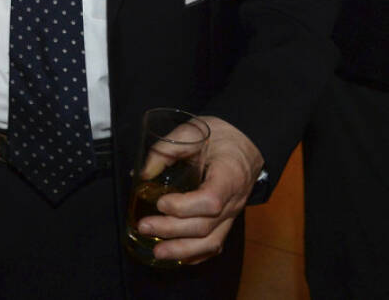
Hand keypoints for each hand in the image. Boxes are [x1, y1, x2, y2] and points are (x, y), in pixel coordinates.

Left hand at [137, 116, 264, 263]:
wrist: (245, 142)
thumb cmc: (220, 136)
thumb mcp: (193, 132)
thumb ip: (166, 150)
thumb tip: (142, 173)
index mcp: (229, 176)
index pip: (211, 200)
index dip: (184, 206)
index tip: (160, 202)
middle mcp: (234, 201)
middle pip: (206, 225)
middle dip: (171, 230)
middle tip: (144, 226)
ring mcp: (233, 214)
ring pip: (212, 242)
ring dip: (182, 250)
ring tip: (157, 251)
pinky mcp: (228, 220)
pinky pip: (216, 244)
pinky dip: (196, 254)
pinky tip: (176, 256)